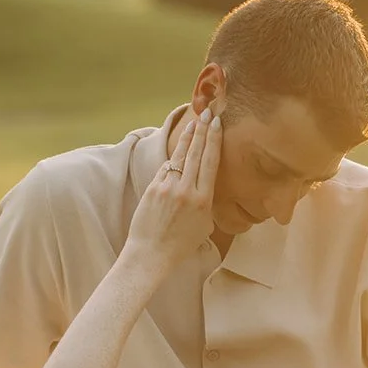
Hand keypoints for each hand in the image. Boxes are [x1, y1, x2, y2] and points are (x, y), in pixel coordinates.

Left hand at [124, 107, 221, 264]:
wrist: (151, 255)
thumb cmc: (180, 245)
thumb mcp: (204, 225)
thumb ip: (206, 202)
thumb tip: (203, 184)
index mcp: (203, 200)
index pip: (210, 162)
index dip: (213, 140)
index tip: (216, 124)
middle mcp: (186, 190)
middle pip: (196, 153)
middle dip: (202, 131)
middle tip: (207, 113)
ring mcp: (168, 188)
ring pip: (179, 156)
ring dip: (187, 138)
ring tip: (194, 123)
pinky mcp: (153, 189)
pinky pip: (165, 169)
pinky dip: (172, 159)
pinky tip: (178, 149)